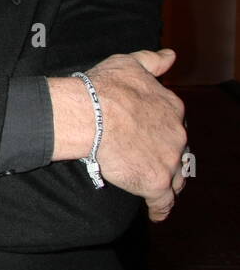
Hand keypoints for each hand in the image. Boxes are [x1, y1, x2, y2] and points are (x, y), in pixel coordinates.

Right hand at [50, 49, 186, 221]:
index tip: (151, 133)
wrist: (91, 114)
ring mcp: (168, 160)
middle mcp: (177, 135)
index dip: (163, 130)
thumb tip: (171, 56)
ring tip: (157, 186)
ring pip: (175, 176)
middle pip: (178, 150)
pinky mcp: (154, 182)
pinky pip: (163, 201)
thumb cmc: (106, 88)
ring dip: (168, 180)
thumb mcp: (129, 64)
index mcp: (172, 108)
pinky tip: (157, 214)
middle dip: (168, 155)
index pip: (174, 123)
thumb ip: (153, 61)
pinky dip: (161, 208)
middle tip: (149, 159)